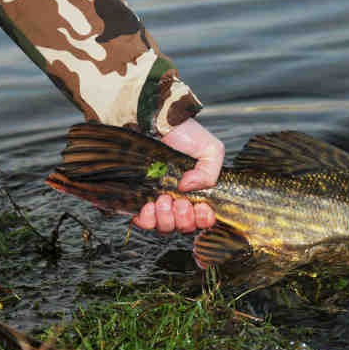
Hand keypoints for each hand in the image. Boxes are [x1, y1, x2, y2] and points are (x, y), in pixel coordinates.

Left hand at [132, 118, 222, 232]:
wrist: (155, 121)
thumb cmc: (183, 133)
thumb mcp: (210, 149)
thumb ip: (210, 172)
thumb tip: (189, 188)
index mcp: (198, 193)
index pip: (203, 220)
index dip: (204, 220)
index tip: (201, 207)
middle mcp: (179, 200)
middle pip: (184, 228)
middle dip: (184, 219)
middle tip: (180, 202)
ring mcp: (158, 202)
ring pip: (165, 228)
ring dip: (166, 219)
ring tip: (163, 199)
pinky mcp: (138, 200)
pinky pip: (143, 222)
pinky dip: (147, 219)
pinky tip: (149, 205)